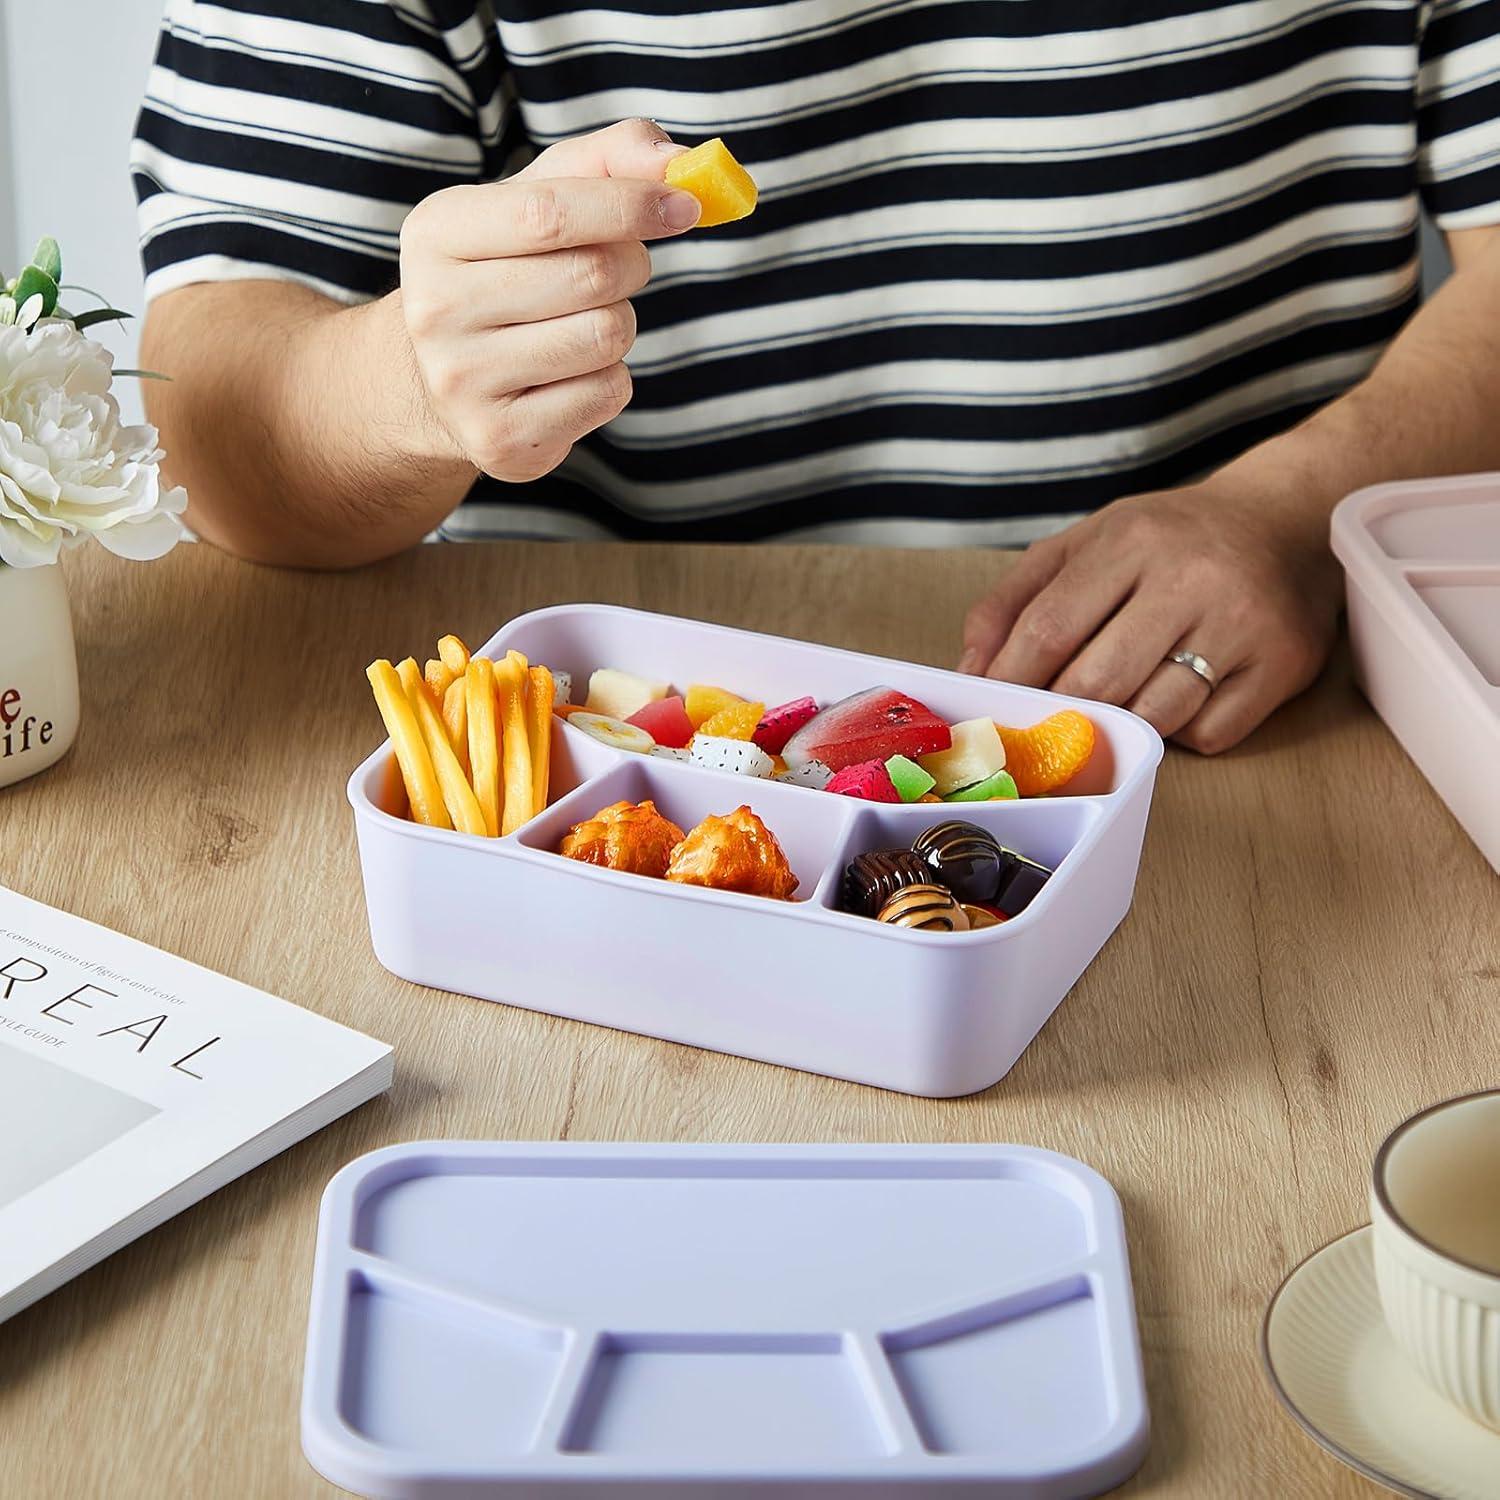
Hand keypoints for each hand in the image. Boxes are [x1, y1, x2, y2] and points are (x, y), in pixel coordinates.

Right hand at [396, 119, 699, 482]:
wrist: (439, 379)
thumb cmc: (507, 269)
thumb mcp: (538, 198)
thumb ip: (607, 160)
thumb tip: (681, 164)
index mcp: (436, 232)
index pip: (548, 213)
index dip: (629, 206)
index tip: (687, 205)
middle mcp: (435, 308)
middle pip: (590, 277)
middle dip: (631, 267)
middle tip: (621, 269)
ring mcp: (461, 382)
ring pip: (605, 338)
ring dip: (619, 326)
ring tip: (581, 325)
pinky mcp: (497, 440)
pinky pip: (604, 394)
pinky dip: (608, 380)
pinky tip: (567, 375)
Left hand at [958, 479, 1342, 752]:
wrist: (1284, 518)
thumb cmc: (1165, 540)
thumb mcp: (1084, 545)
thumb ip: (1015, 600)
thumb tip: (970, 671)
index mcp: (1131, 539)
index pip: (1049, 627)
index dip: (1012, 678)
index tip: (992, 705)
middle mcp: (1192, 577)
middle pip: (1097, 680)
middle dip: (1061, 710)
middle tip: (1047, 719)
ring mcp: (1243, 623)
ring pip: (1153, 715)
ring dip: (1122, 724)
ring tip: (1117, 703)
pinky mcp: (1283, 664)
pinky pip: (1210, 732)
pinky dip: (1182, 731)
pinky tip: (1178, 700)